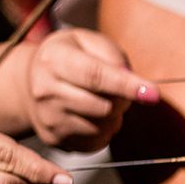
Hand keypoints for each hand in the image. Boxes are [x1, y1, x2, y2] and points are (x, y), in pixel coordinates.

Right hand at [26, 28, 157, 151]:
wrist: (31, 82)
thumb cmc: (70, 57)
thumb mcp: (89, 42)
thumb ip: (112, 55)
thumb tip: (130, 80)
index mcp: (54, 60)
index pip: (95, 76)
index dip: (127, 86)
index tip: (153, 94)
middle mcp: (45, 90)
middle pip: (104, 106)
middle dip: (123, 100)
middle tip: (120, 90)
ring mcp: (47, 118)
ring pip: (103, 127)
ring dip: (115, 116)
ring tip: (103, 100)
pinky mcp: (54, 138)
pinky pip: (96, 142)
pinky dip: (105, 130)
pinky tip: (94, 115)